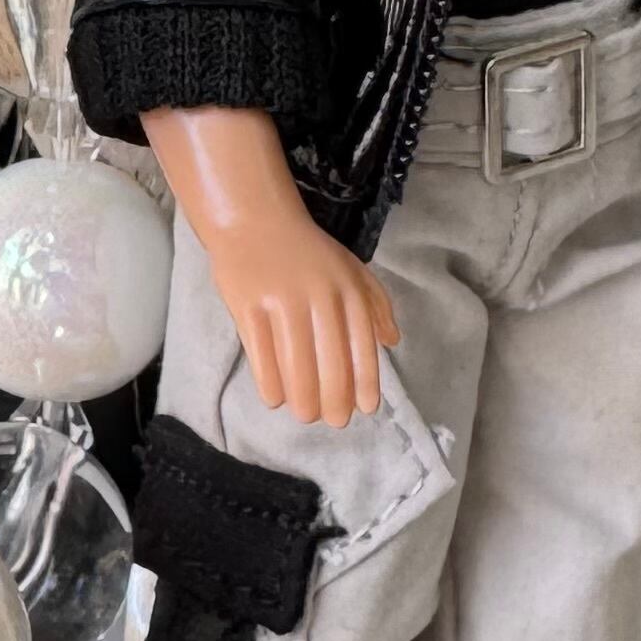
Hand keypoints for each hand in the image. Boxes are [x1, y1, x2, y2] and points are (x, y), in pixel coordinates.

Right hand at [139, 102, 403, 425]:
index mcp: (347, 289)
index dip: (364, 381)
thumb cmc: (307, 249)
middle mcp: (318, 298)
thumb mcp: (351, 267)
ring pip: (296, 366)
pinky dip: (270, 383)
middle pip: (330, 362)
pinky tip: (276, 398)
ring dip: (303, 398)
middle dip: (334, 400)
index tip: (364, 408)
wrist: (253, 220)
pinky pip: (262, 356)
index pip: (361, 345)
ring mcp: (281, 303)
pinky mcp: (248, 308)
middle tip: (333, 421)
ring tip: (305, 415)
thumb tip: (392, 342)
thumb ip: (375, 304)